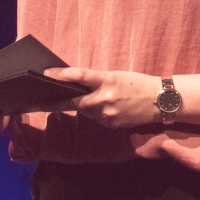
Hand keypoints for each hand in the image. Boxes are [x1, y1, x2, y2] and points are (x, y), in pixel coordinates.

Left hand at [41, 68, 162, 128]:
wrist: (159, 100)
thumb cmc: (137, 83)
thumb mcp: (117, 75)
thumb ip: (97, 80)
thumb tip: (76, 83)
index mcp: (107, 80)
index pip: (79, 76)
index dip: (60, 75)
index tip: (45, 74)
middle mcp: (105, 98)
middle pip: (74, 102)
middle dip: (58, 101)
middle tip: (40, 100)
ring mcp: (107, 114)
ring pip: (85, 110)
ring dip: (82, 105)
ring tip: (88, 98)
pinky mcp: (110, 124)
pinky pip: (95, 117)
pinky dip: (95, 112)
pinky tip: (104, 107)